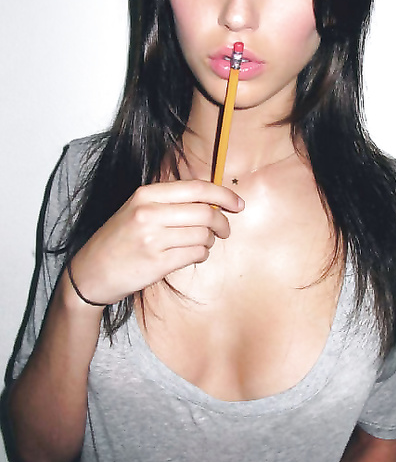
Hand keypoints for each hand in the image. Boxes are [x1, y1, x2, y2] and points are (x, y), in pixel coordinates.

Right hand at [68, 180, 243, 304]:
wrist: (91, 272)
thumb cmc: (120, 239)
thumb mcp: (137, 209)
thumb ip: (170, 201)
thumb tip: (213, 200)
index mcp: (146, 194)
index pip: (196, 188)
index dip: (223, 195)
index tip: (238, 203)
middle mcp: (149, 213)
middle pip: (205, 212)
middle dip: (222, 222)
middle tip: (225, 230)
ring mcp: (153, 239)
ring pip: (204, 235)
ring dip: (210, 241)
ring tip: (201, 244)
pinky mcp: (157, 263)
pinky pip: (196, 254)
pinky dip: (201, 255)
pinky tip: (192, 255)